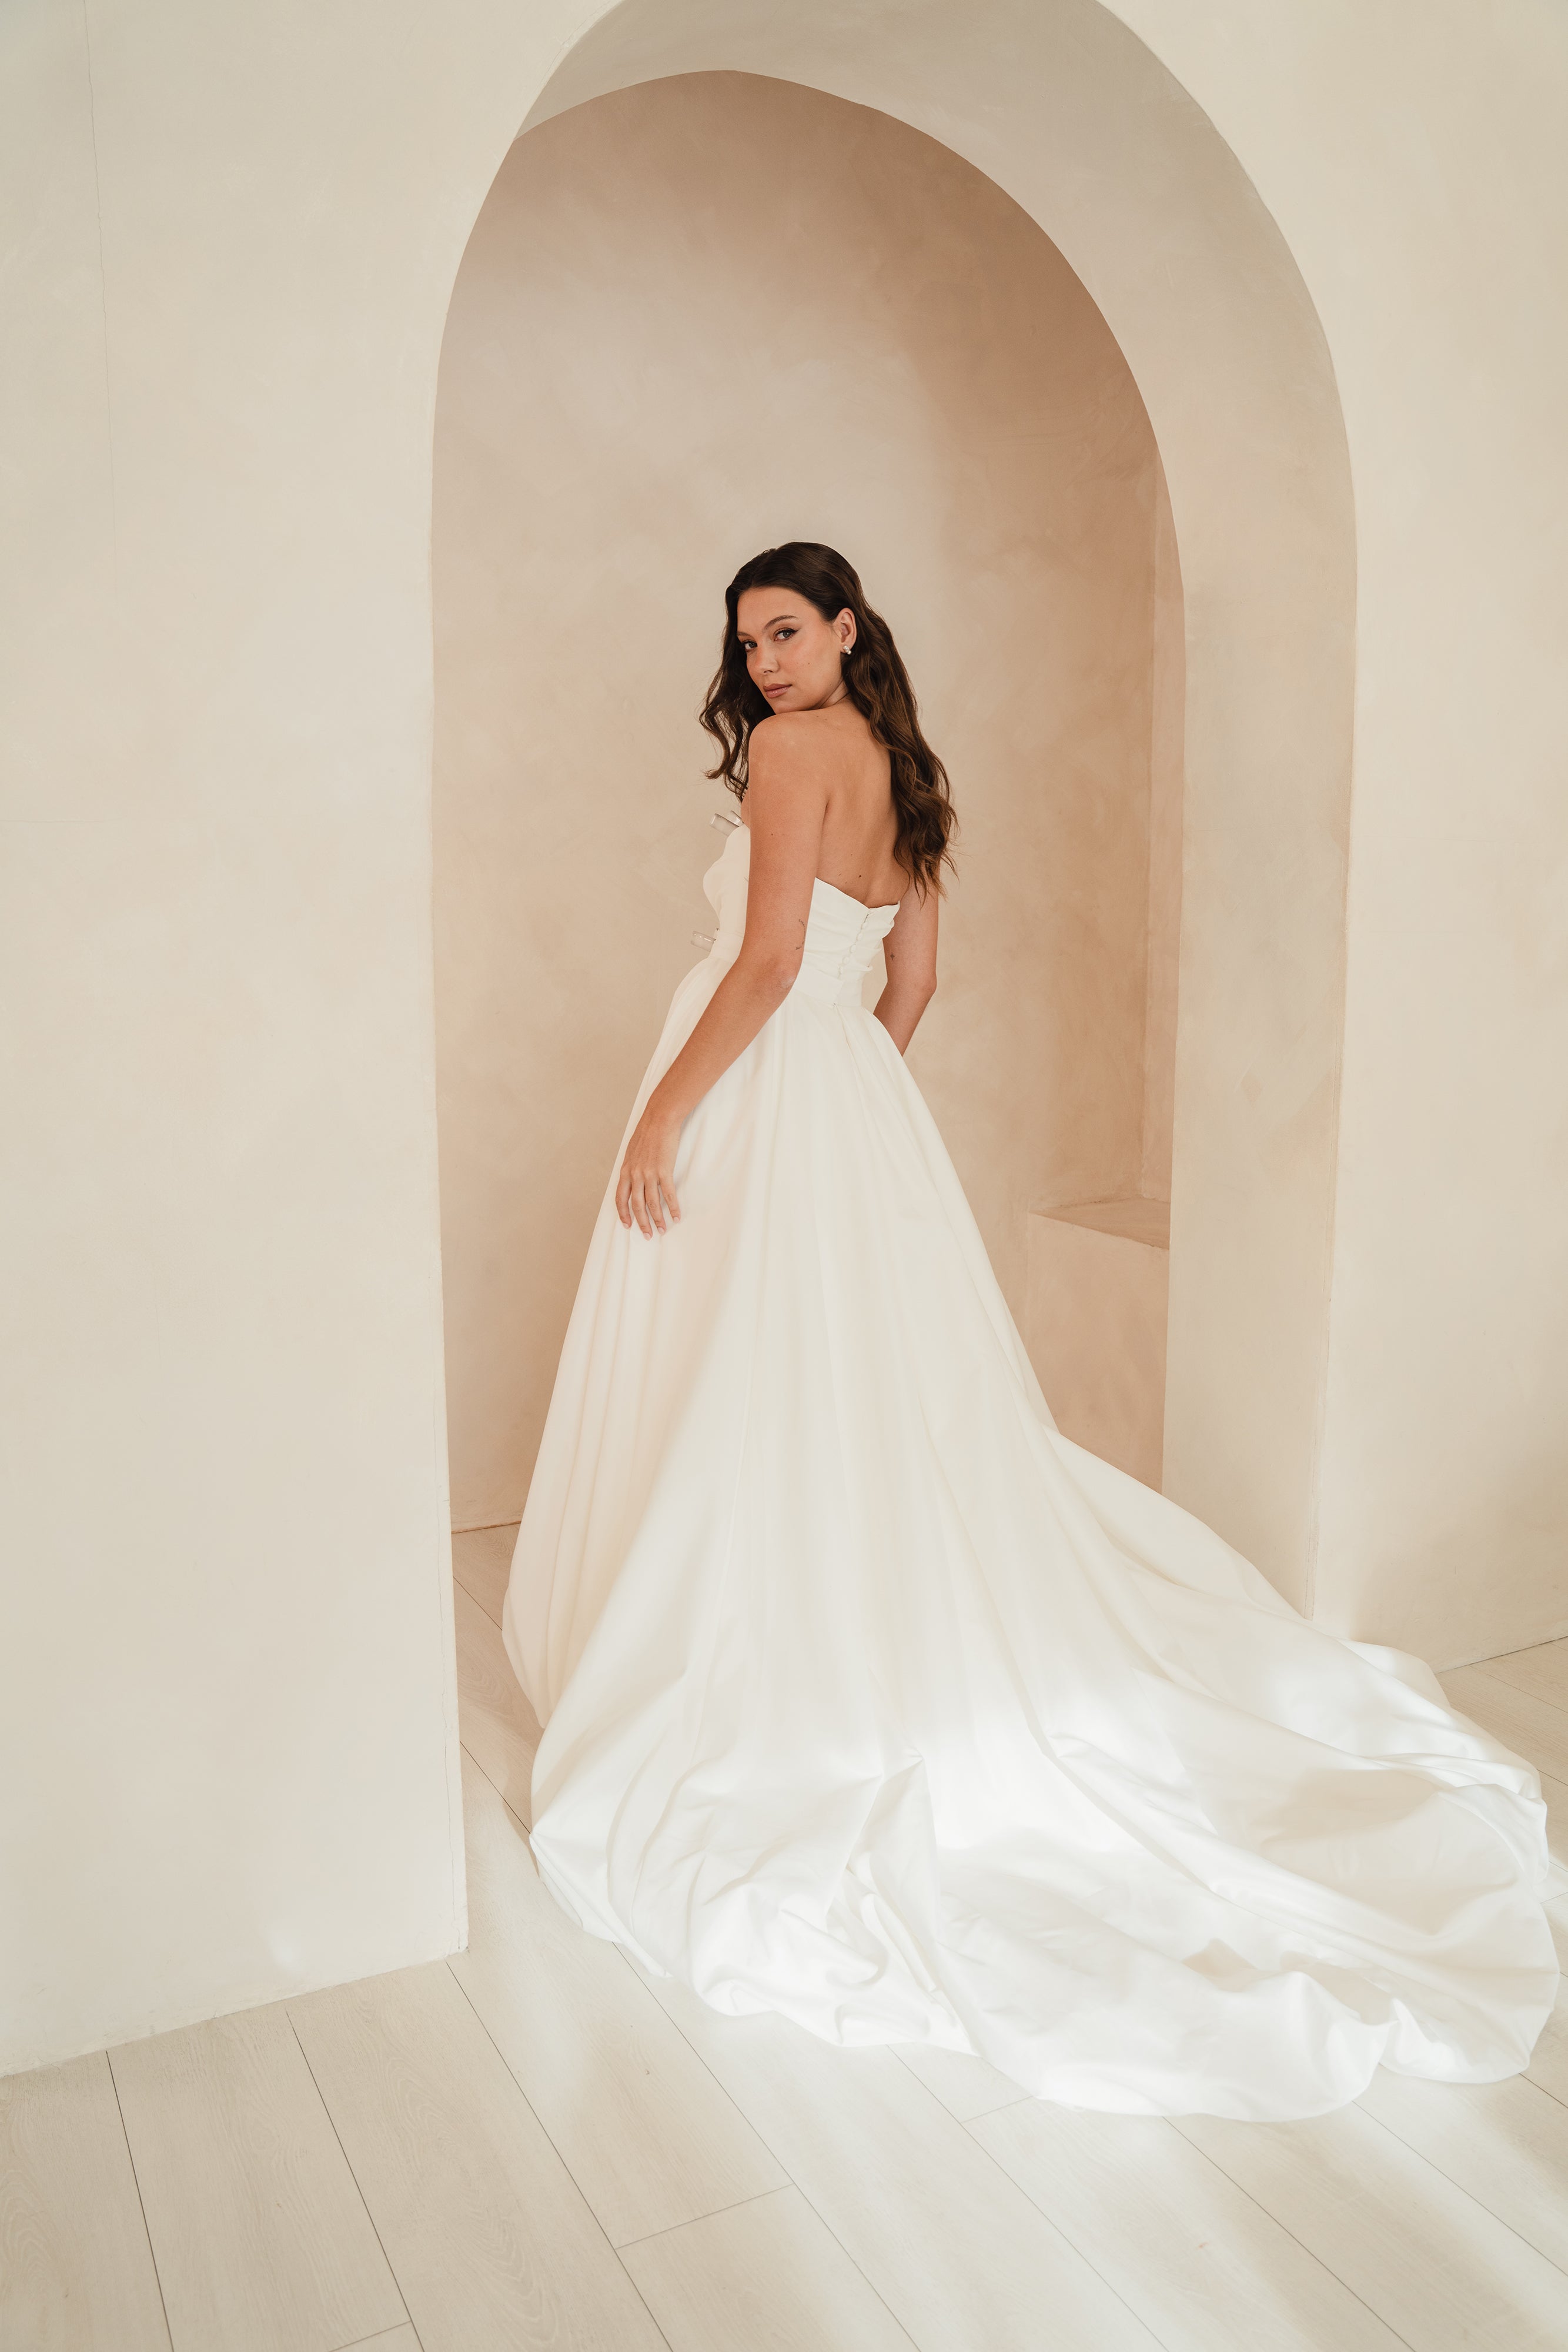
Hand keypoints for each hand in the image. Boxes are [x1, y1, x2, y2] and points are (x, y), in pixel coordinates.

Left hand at [616, 1098, 682, 1235]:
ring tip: (663, 1230)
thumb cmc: (647, 1133)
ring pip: (652, 1203)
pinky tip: (677, 1216)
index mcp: (625, 1171)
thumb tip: (634, 1179)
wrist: (659, 1120)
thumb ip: (632, 1167)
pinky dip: (673, 1207)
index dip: (623, 1214)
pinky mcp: (664, 1171)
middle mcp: (635, 1175)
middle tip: (647, 1235)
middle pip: (636, 1205)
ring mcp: (649, 1173)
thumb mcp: (632, 1151)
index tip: (627, 1225)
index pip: (620, 1198)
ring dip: (658, 1219)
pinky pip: (668, 1194)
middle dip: (641, 1223)